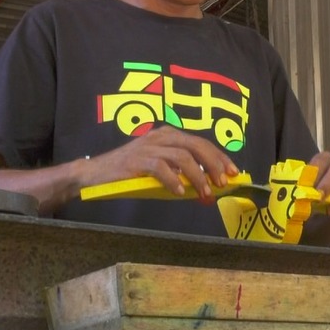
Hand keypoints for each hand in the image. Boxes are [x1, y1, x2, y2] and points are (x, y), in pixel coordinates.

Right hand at [80, 126, 238, 199]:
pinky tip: (179, 192)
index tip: (233, 172)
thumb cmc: (131, 174)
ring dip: (197, 176)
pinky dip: (173, 180)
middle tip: (222, 183)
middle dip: (214, 164)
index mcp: (169, 135)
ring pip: (182, 156)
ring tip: (204, 193)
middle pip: (196, 145)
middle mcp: (161, 136)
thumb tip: (209, 189)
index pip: (201, 142)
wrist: (96, 174)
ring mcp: (148, 146)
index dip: (220, 156)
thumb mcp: (161, 171)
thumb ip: (182, 175)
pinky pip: (160, 167)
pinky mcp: (136, 159)